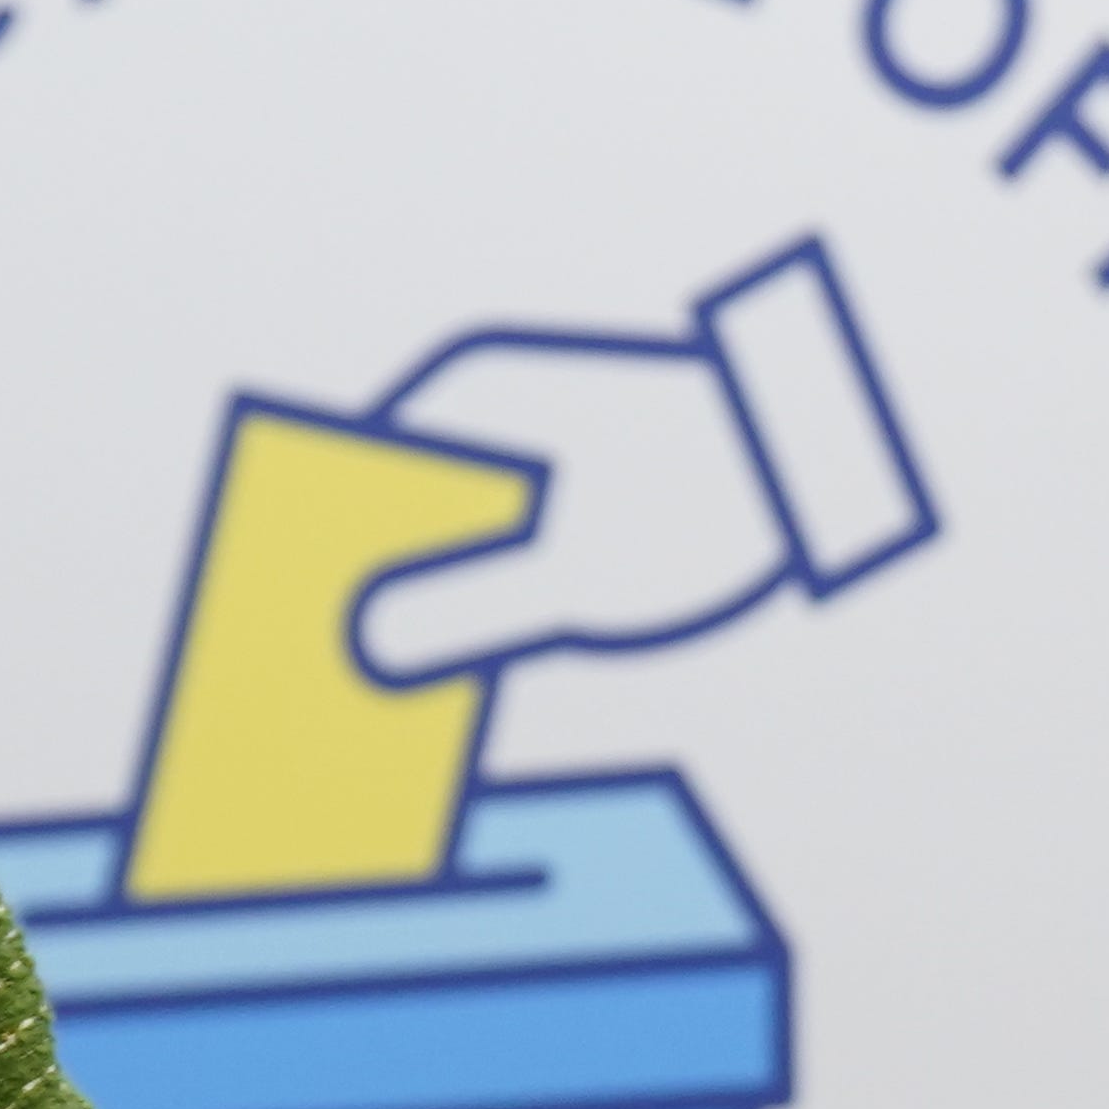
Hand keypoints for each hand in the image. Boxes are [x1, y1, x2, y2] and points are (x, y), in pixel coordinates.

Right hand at [347, 326, 797, 683]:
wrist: (826, 461)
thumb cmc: (716, 494)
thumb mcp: (580, 573)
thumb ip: (473, 607)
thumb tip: (366, 647)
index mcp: (469, 398)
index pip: (345, 477)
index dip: (311, 564)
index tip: (282, 646)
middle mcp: (487, 409)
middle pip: (394, 516)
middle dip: (370, 603)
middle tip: (335, 700)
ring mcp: (528, 442)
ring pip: (446, 538)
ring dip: (430, 610)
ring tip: (393, 710)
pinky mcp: (567, 483)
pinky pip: (496, 544)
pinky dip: (483, 601)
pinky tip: (474, 677)